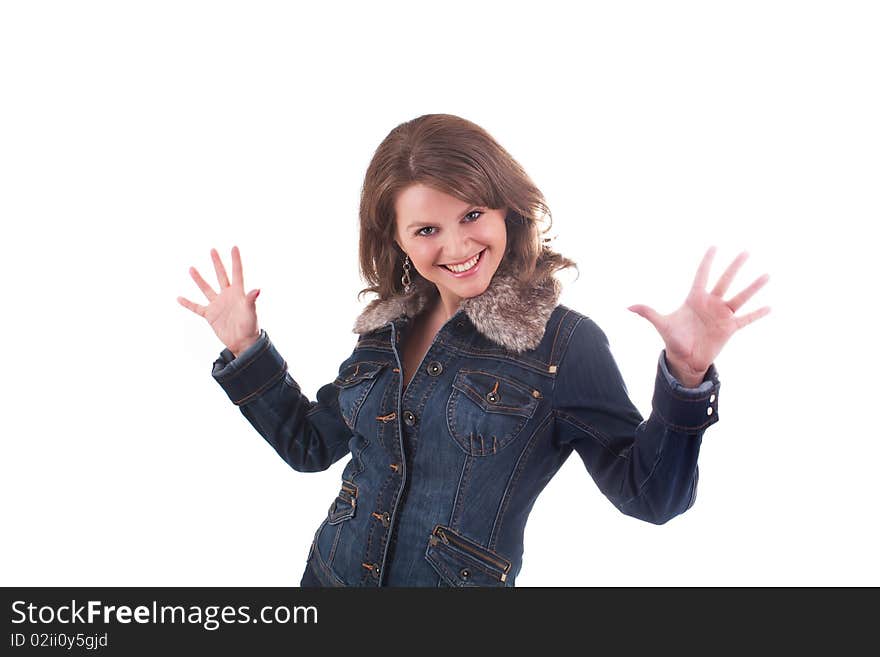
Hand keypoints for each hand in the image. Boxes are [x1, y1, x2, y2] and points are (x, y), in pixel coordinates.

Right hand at [177, 246, 261, 355]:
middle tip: (212, 250)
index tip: (234, 247)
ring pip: (206, 289)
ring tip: (191, 268)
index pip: (237, 273)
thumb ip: (252, 300)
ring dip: (199, 279)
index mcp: (238, 293)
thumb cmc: (250, 327)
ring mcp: (218, 305)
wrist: (243, 343)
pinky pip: (196, 307)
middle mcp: (227, 296)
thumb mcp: (251, 312)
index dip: (236, 260)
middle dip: (217, 263)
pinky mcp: (210, 315)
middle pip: (221, 276)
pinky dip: (187, 303)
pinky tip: (179, 298)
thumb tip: (258, 289)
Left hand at [627, 246, 770, 385]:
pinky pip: (747, 319)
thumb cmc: (673, 339)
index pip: (702, 275)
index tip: (715, 246)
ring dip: (753, 287)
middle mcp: (711, 304)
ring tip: (766, 275)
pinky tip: (770, 307)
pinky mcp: (730, 328)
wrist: (685, 359)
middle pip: (725, 281)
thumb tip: (628, 306)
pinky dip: (758, 314)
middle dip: (734, 267)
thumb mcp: (661, 324)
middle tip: (746, 252)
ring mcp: (722, 315)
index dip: (707, 261)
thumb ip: (648, 313)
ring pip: (740, 297)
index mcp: (695, 299)